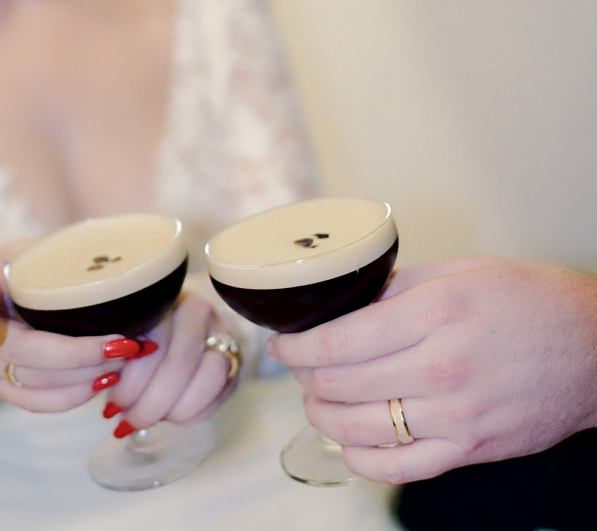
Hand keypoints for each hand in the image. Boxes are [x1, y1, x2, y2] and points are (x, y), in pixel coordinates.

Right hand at [0, 240, 130, 412]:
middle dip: (80, 354)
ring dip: (85, 377)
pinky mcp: (6, 390)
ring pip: (35, 384)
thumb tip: (98, 264)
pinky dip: (75, 396)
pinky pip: (39, 403)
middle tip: (125, 343)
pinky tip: (106, 381)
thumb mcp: (22, 248)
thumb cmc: (18, 264)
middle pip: (24, 353)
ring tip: (125, 360)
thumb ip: (47, 256)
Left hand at [101, 292, 240, 436]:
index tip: (112, 406)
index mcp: (164, 298)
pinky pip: (221, 393)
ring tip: (151, 419)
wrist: (182, 323)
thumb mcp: (121, 335)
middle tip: (128, 422)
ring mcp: (223, 332)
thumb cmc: (139, 333)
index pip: (152, 346)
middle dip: (150, 404)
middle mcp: (199, 310)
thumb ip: (112, 357)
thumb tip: (107, 396)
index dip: (131, 384)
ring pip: (208, 378)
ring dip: (175, 410)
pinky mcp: (237, 358)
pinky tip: (172, 416)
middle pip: (180, 365)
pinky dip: (194, 413)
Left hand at [266, 256, 596, 483]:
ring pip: (354, 429)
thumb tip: (342, 306)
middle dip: (303, 377)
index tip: (283, 344)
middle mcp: (440, 369)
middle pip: (336, 386)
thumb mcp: (459, 274)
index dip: (294, 348)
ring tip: (318, 398)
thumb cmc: (531, 304)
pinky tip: (350, 438)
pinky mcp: (467, 451)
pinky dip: (358, 457)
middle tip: (301, 366)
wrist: (595, 351)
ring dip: (320, 414)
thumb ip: (394, 289)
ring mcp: (454, 417)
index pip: (335, 343)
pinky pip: (393, 468)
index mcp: (434, 315)